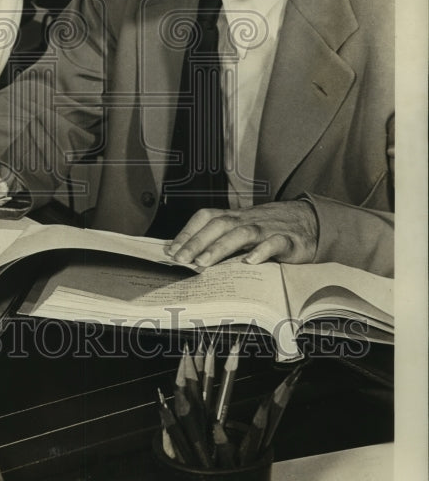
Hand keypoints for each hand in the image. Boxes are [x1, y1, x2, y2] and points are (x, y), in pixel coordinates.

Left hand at [166, 200, 318, 266]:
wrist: (309, 221)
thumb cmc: (269, 229)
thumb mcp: (244, 230)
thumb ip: (222, 239)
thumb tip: (189, 254)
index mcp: (234, 217)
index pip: (206, 217)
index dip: (188, 231)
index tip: (171, 249)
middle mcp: (247, 220)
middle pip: (219, 225)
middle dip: (196, 241)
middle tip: (180, 259)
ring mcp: (267, 229)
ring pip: (241, 233)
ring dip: (220, 247)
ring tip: (203, 263)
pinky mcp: (288, 240)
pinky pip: (274, 243)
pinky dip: (261, 251)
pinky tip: (249, 262)